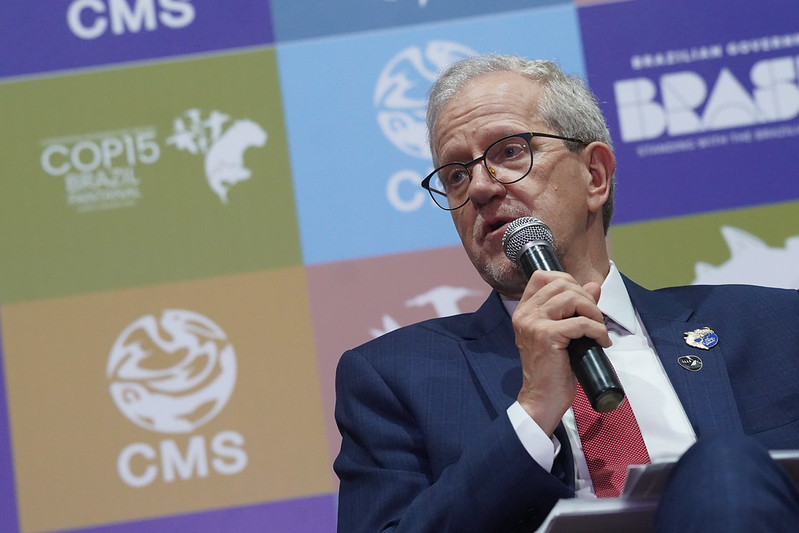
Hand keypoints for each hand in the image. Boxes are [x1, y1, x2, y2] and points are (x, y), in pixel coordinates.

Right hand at [512, 270, 611, 434]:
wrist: (542, 399)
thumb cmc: (551, 370)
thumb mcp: (562, 334)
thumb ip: (574, 309)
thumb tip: (593, 286)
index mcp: (524, 311)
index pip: (542, 276)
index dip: (567, 280)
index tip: (582, 299)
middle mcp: (525, 313)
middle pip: (561, 283)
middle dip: (585, 297)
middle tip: (595, 318)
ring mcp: (533, 324)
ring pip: (571, 298)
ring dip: (593, 312)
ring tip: (598, 329)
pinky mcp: (546, 336)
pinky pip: (581, 322)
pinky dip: (598, 330)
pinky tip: (602, 342)